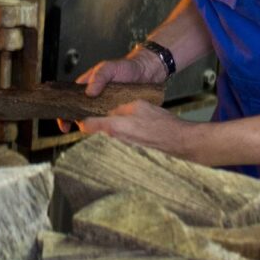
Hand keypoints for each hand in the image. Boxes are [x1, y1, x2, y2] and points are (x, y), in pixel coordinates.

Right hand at [56, 56, 154, 132]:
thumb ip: (98, 77)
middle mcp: (94, 97)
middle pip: (80, 112)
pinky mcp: (118, 112)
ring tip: (95, 128)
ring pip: (94, 119)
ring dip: (93, 125)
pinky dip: (107, 126)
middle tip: (81, 127)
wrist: (147, 72)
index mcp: (87, 86)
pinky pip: (110, 121)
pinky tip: (109, 129)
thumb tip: (88, 92)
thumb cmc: (126, 66)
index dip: (64, 113)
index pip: (70, 101)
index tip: (63, 124)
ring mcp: (106, 106)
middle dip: (77, 122)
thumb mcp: (109, 67)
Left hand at [78, 100, 195, 159]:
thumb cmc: (160, 124)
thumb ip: (119, 107)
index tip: (83, 113)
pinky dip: (118, 138)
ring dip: (108, 132)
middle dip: (96, 125)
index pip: (85, 126)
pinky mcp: (128, 155)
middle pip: (94, 134)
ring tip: (119, 124)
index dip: (82, 118)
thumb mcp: (138, 105)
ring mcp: (120, 150)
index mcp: (113, 127)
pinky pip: (116, 145)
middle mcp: (113, 142)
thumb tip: (111, 111)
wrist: (177, 141)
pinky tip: (129, 132)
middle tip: (100, 117)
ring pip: (105, 140)